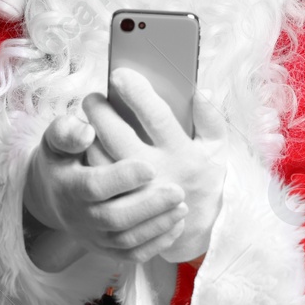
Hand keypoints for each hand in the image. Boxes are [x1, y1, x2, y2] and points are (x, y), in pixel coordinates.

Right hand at [23, 111, 189, 267]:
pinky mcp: (105, 249)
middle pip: (114, 218)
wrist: (52, 193)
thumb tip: (87, 132)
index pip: (94, 186)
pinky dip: (156, 244)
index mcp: (68, 186)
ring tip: (182, 207)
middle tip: (178, 191)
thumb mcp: (56, 139)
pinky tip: (177, 225)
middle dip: (149, 207)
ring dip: (157, 226)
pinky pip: (131, 255)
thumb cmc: (63, 157)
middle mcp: (79, 216)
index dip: (122, 178)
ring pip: (126, 240)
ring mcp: (92, 236)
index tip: (151, 167)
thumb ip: (67, 131)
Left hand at [80, 68, 228, 265]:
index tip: (120, 75)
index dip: (136, 93)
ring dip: (91, 135)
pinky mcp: (122, 208)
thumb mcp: (216, 150)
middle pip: (118, 136)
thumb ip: (211, 120)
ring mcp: (137, 194)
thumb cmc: (203, 180)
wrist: (194, 230)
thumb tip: (202, 91)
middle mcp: (158, 173)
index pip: (156, 116)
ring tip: (89, 117)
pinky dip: (90, 160)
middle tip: (92, 98)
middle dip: (101, 112)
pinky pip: (97, 182)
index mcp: (183, 154)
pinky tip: (89, 145)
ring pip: (102, 159)